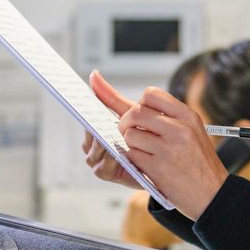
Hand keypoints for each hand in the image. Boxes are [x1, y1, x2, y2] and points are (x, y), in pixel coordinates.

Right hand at [80, 71, 140, 189]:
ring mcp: (99, 162)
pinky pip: (102, 168)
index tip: (81, 103)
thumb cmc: (148, 134)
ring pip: (92, 153)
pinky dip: (109, 160)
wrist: (168, 160)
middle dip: (94, 130)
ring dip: (101, 146)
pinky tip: (117, 153)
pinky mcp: (109, 175)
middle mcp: (93, 147)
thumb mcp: (130, 112)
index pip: (86, 119)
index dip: (83, 112)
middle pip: (87, 137)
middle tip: (100, 123)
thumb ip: (110, 97)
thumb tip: (94, 74)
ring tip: (109, 139)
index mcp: (95, 130)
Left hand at [115, 84, 228, 220]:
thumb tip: (128, 103)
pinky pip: (132, 155)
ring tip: (144, 152)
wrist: (213, 195)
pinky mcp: (159, 168)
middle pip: (136, 113)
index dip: (139, 104)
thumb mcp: (191, 132)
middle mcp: (180, 128)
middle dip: (126, 123)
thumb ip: (166, 117)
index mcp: (188, 116)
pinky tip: (147, 165)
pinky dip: (134, 160)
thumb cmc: (198, 163)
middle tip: (130, 133)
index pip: (151, 94)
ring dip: (131, 144)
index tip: (140, 116)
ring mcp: (169, 148)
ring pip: (130, 135)